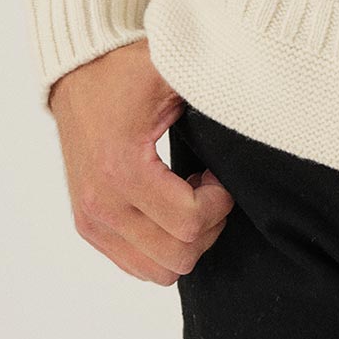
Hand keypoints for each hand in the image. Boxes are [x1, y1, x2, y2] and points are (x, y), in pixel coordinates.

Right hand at [47, 40, 233, 284]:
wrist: (77, 69)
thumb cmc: (125, 68)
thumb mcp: (172, 68)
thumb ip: (214, 85)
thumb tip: (261, 100)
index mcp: (122, 169)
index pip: (190, 222)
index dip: (220, 200)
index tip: (218, 171)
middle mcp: (101, 204)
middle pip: (178, 257)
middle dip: (207, 224)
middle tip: (208, 186)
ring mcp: (91, 219)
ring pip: (158, 271)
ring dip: (184, 240)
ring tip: (188, 196)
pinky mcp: (88, 225)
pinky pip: (134, 265)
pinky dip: (160, 245)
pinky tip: (167, 204)